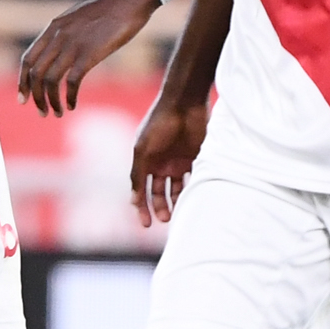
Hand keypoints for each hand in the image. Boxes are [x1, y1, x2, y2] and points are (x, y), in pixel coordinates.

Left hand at [17, 0, 156, 114]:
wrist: (130, 0)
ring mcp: (72, 45)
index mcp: (53, 28)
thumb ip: (65, 34)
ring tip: (57, 113)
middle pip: (35, 73)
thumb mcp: (78, 19)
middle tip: (42, 112)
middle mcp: (58, 37)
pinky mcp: (89, 54)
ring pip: (50, 80)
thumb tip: (60, 50)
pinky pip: (71, 82)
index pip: (27, 59)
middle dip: (35, 96)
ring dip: (51, 101)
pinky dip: (69, 97)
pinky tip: (72, 105)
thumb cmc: (109, 10)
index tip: (23, 98)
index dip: (22, 81)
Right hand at [129, 93, 208, 225]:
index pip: (141, 189)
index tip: (146, 224)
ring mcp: (178, 161)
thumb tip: (133, 201)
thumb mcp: (142, 150)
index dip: (142, 207)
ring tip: (178, 214)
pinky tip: (192, 199)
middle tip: (165, 219)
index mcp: (144, 161)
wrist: (185, 104)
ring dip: (176, 202)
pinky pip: (194, 179)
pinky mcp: (196, 158)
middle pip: (158, 193)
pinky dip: (192, 190)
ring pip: (177, 189)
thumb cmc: (158, 124)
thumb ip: (137, 175)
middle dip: (161, 207)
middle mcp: (161, 163)